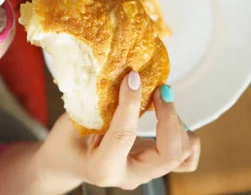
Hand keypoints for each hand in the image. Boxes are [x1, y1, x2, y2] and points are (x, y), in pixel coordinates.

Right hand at [36, 73, 200, 191]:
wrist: (65, 164)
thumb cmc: (64, 143)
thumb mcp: (70, 122)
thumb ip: (95, 104)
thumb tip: (120, 74)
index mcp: (103, 168)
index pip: (124, 136)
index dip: (130, 102)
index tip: (133, 76)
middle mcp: (129, 176)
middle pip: (169, 154)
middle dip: (169, 117)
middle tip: (160, 89)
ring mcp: (145, 175)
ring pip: (181, 155)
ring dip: (177, 124)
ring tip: (161, 100)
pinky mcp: (154, 168)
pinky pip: (186, 160)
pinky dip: (185, 138)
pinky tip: (170, 119)